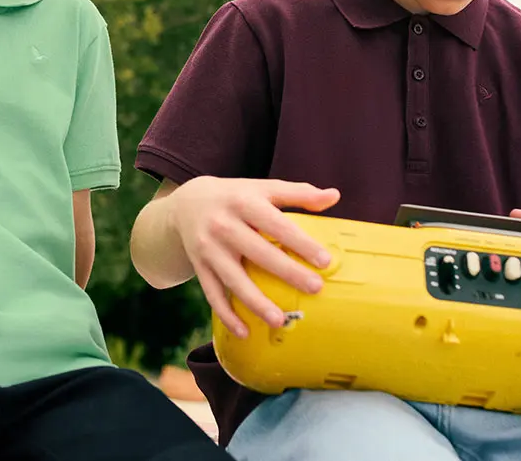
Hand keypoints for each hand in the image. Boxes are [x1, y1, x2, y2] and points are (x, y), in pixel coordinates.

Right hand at [164, 176, 339, 337]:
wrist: (187, 204)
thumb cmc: (235, 197)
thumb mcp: (262, 188)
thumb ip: (298, 193)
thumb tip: (334, 196)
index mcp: (243, 202)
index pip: (276, 224)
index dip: (300, 242)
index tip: (324, 261)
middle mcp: (224, 225)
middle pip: (258, 252)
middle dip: (287, 271)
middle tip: (315, 288)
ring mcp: (209, 248)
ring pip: (233, 278)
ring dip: (255, 301)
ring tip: (278, 320)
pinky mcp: (200, 266)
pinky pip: (212, 294)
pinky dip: (226, 315)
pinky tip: (244, 332)